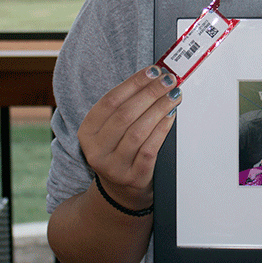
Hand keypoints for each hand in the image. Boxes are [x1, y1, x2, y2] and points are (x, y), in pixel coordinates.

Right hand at [78, 65, 181, 211]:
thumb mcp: (112, 130)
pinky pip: (150, 149)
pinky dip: (162, 129)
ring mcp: (114, 166)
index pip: (110, 101)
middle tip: (169, 80)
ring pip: (138, 131)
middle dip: (150, 93)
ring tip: (174, 95)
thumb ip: (126, 105)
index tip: (153, 71)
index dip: (134, 83)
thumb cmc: (119, 150)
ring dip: (159, 108)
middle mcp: (96, 151)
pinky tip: (171, 116)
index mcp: (87, 132)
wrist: (121, 192)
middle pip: (125, 115)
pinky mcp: (134, 178)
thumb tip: (154, 77)